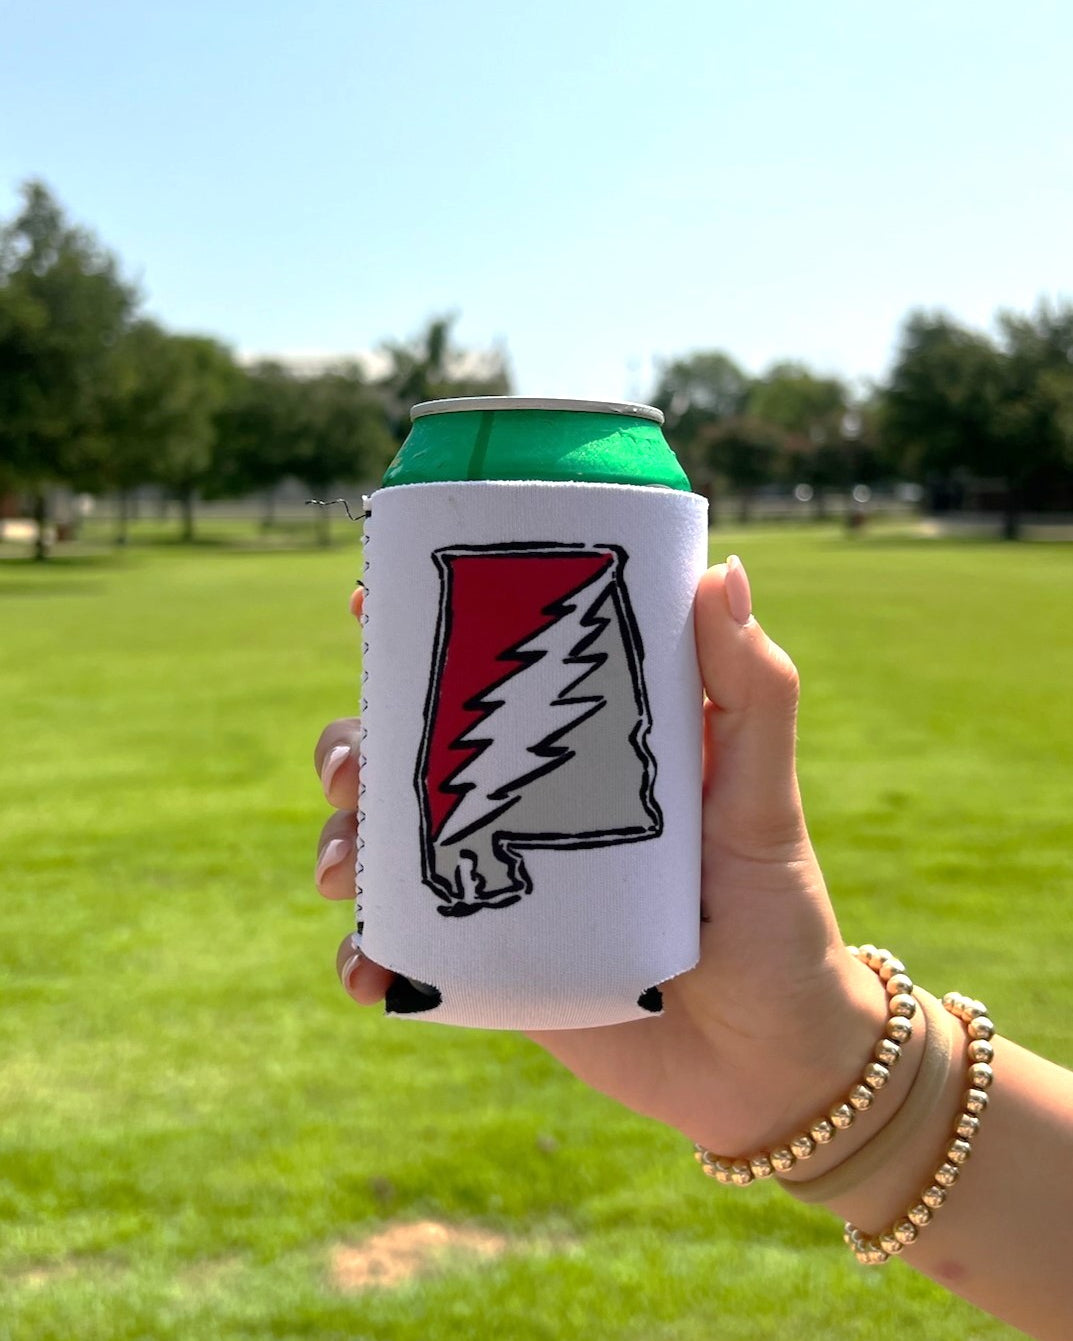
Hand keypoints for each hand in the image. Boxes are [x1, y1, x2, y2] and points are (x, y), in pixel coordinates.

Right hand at [315, 562, 885, 1155]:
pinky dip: (366, 955)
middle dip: (350, 747)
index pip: (488, 673)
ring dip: (341, 845)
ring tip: (345, 876)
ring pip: (386, 844)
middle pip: (408, 754)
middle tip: (350, 771)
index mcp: (579, 750)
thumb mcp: (766, 800)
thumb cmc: (778, 918)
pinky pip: (403, 950)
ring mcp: (503, 885)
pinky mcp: (490, 964)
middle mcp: (527, 808)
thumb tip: (726, 573)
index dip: (417, 634)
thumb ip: (754, 695)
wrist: (768, 1065)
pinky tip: (367, 974)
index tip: (369, 606)